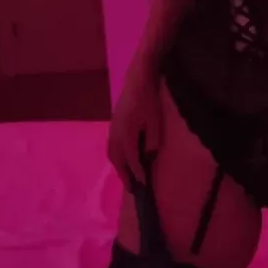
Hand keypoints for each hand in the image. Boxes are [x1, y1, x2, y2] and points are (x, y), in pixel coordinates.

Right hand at [107, 70, 159, 188]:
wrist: (138, 79)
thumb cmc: (149, 99)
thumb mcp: (155, 121)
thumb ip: (153, 140)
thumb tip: (150, 157)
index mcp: (126, 136)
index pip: (131, 161)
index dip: (138, 174)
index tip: (144, 186)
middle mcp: (115, 135)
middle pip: (117, 160)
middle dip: (124, 175)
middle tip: (132, 188)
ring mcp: (112, 129)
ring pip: (112, 154)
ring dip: (118, 167)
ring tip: (127, 176)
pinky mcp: (113, 124)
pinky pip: (112, 146)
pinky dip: (116, 156)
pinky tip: (123, 158)